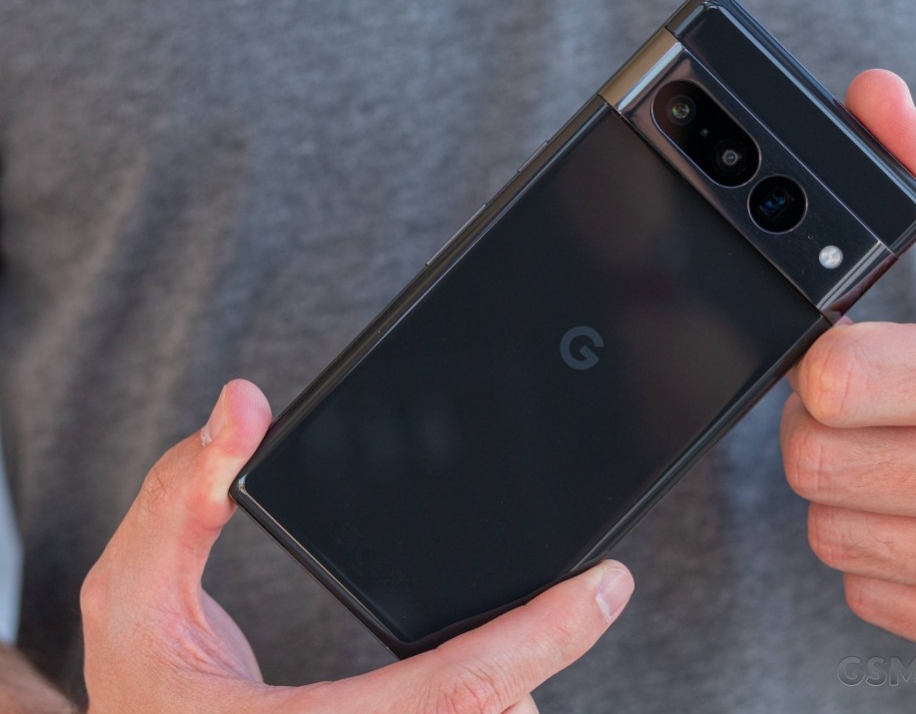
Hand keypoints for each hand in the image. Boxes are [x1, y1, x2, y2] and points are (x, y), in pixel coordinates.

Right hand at [81, 380, 633, 712]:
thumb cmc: (138, 693)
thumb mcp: (132, 591)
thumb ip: (181, 494)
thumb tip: (244, 406)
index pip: (459, 687)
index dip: (546, 635)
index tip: (608, 582)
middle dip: (533, 664)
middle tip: (565, 598)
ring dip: (507, 697)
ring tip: (516, 640)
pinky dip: (482, 711)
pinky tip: (476, 681)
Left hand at [780, 69, 915, 657]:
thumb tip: (872, 99)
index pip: (833, 385)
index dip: (824, 365)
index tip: (854, 351)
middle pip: (815, 464)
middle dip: (822, 427)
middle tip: (870, 405)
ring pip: (830, 532)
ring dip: (847, 489)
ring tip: (903, 451)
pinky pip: (863, 589)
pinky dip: (877, 549)